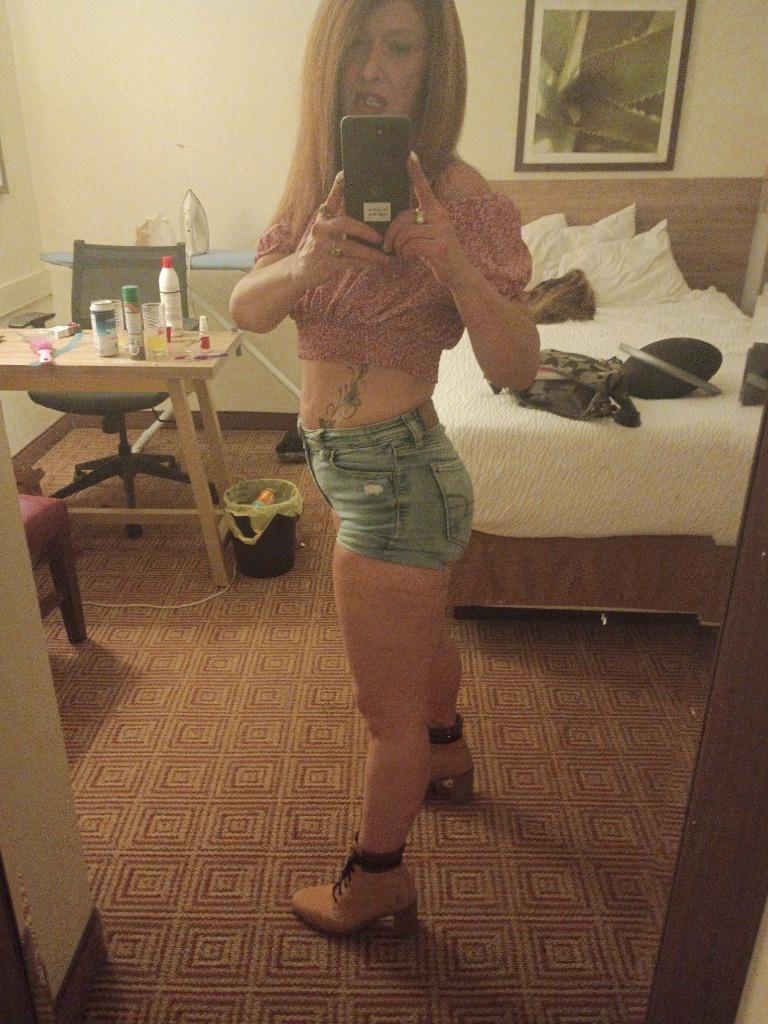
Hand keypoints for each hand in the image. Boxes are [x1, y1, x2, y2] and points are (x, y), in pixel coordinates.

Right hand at [292, 172, 389, 288]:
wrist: (301, 271)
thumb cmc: (319, 249)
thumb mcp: (325, 231)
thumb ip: (339, 222)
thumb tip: (368, 216)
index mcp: (323, 218)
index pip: (332, 199)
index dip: (339, 186)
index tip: (346, 173)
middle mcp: (321, 228)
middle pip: (345, 223)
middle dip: (365, 230)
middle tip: (380, 237)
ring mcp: (323, 246)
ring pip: (352, 247)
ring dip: (371, 253)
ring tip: (386, 257)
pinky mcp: (327, 263)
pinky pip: (352, 262)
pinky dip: (366, 263)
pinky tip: (376, 264)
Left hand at [382, 153, 469, 288]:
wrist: (458, 274)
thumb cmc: (437, 253)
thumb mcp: (428, 234)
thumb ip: (416, 224)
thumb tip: (395, 224)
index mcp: (437, 211)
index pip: (424, 188)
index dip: (416, 172)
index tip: (409, 155)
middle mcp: (441, 217)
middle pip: (404, 218)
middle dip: (391, 234)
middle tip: (388, 247)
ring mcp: (442, 231)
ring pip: (405, 234)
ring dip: (398, 248)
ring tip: (401, 255)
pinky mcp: (440, 247)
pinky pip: (411, 246)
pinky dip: (405, 254)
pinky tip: (409, 259)